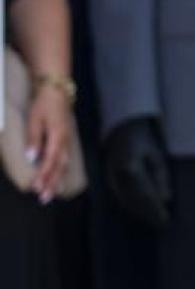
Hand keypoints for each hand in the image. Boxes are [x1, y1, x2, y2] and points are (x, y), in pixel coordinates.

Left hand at [25, 85, 74, 203]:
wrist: (57, 90)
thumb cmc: (44, 104)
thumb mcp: (35, 120)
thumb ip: (34, 139)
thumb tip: (32, 158)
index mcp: (57, 137)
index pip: (50, 161)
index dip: (43, 175)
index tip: (36, 188)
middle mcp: (64, 141)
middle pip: (59, 166)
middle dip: (52, 183)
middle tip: (45, 198)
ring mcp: (67, 140)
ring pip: (64, 164)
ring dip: (58, 179)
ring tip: (53, 192)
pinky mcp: (66, 139)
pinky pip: (65, 159)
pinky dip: (62, 170)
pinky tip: (59, 177)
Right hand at [105, 118, 171, 228]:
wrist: (122, 129)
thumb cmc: (144, 141)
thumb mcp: (157, 155)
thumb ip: (161, 177)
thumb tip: (166, 199)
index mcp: (130, 168)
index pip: (145, 195)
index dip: (155, 209)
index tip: (166, 220)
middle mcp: (117, 176)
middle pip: (135, 201)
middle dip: (149, 214)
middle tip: (162, 224)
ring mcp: (110, 178)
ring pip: (126, 201)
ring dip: (140, 212)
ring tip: (155, 220)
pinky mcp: (108, 179)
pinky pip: (121, 196)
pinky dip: (132, 206)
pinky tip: (142, 212)